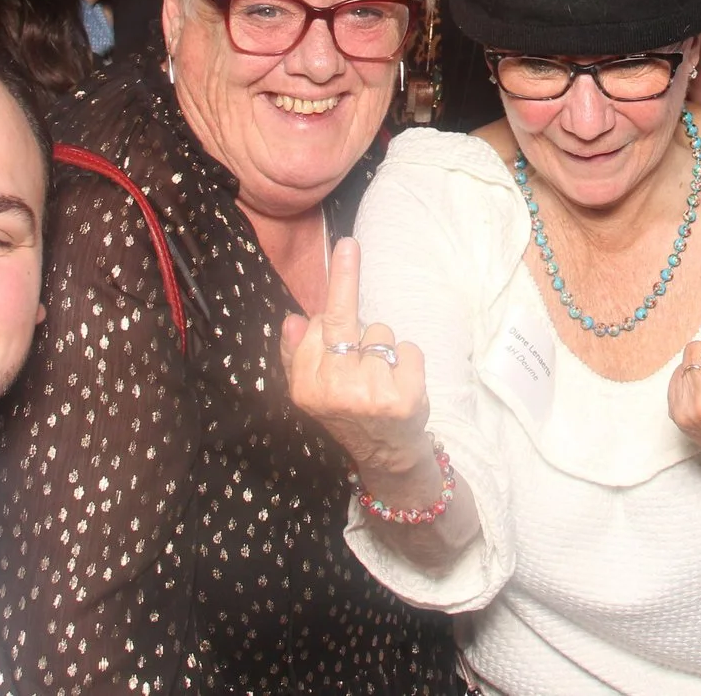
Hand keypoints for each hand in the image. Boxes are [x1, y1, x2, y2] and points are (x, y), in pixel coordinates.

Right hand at [283, 239, 432, 479]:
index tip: (343, 248)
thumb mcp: (311, 390)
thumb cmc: (348, 411)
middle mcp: (334, 391)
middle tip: (348, 245)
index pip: (317, 326)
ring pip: (380, 334)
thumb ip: (296, 355)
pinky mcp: (405, 397)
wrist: (387, 455)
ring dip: (382, 347)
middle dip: (345, 276)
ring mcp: (371, 395)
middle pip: (344, 320)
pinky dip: (408, 359)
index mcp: (306, 387)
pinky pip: (408, 348)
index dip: (329, 308)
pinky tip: (400, 382)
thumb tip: (292, 319)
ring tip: (379, 375)